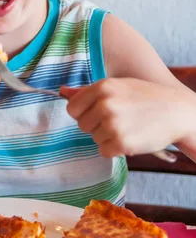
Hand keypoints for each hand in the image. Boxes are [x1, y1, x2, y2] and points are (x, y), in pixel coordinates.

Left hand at [60, 78, 193, 157]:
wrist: (176, 112)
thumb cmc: (145, 98)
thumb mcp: (118, 87)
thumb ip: (88, 91)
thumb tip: (61, 92)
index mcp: (102, 87)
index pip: (72, 108)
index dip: (83, 113)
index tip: (97, 113)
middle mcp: (105, 104)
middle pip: (81, 125)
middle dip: (96, 125)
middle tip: (118, 119)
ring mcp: (113, 124)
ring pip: (94, 138)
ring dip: (107, 137)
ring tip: (127, 126)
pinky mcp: (121, 143)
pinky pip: (104, 151)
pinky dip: (115, 149)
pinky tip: (130, 138)